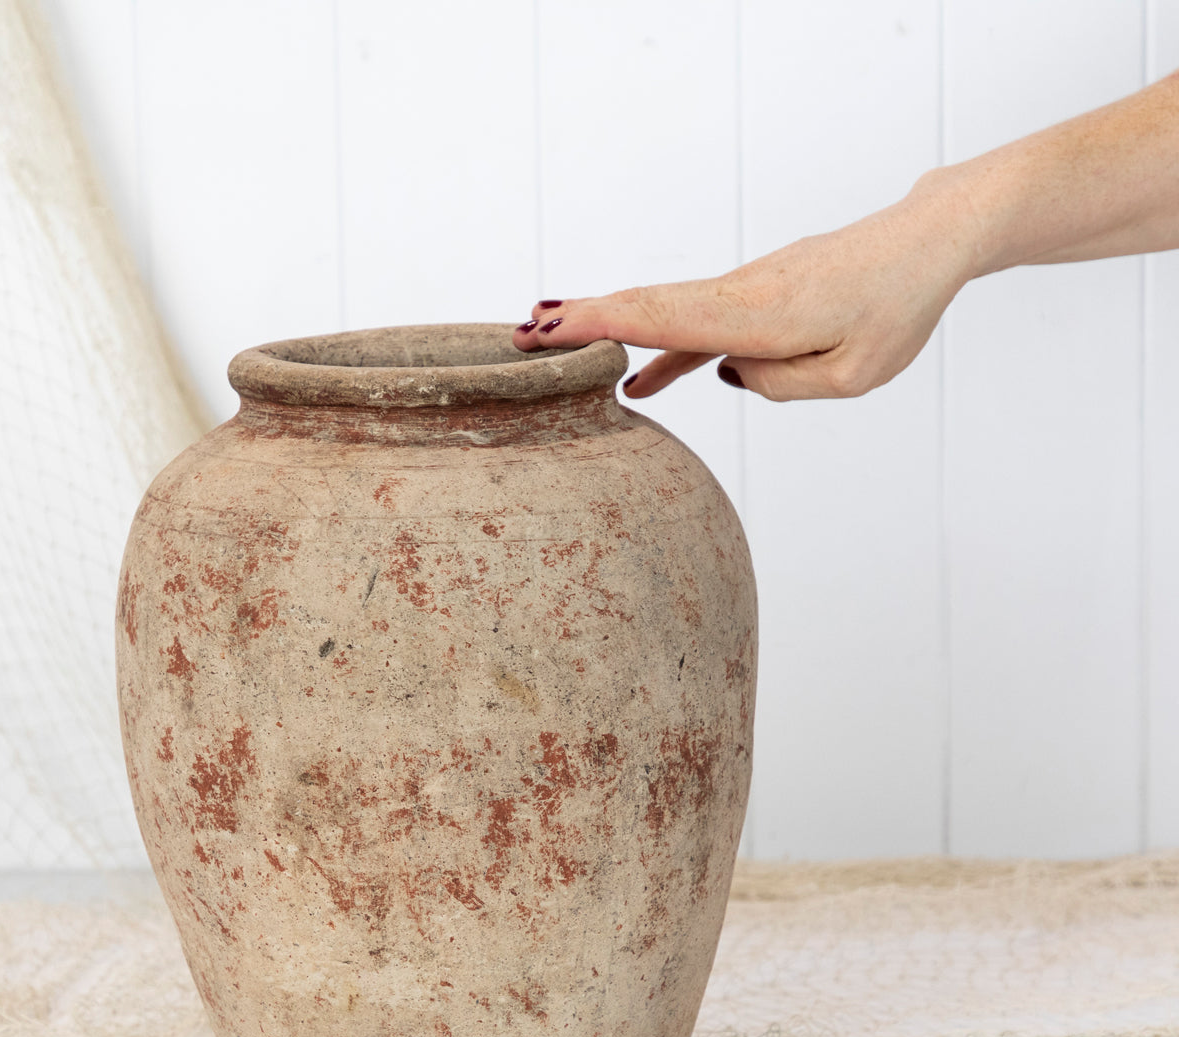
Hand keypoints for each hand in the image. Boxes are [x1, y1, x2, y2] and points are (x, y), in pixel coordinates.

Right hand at [513, 192, 973, 401]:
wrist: (928, 242)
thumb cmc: (896, 311)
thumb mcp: (850, 376)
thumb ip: (780, 385)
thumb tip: (729, 372)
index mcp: (760, 317)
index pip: (662, 320)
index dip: (599, 325)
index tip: (545, 330)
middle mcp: (741, 296)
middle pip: (647, 307)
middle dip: (579, 320)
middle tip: (517, 335)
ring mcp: (744, 292)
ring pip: (666, 312)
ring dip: (607, 325)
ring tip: (550, 343)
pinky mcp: (756, 298)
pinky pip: (697, 324)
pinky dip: (660, 346)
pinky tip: (637, 381)